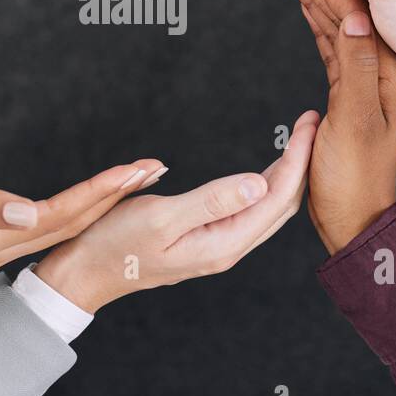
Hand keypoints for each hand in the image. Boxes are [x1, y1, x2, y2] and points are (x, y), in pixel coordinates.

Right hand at [0, 155, 164, 274]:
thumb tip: (33, 214)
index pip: (56, 215)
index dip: (101, 191)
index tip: (138, 169)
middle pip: (64, 223)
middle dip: (112, 196)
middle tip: (153, 169)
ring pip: (51, 225)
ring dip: (92, 202)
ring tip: (128, 180)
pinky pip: (30, 224)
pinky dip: (62, 208)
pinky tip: (76, 200)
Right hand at [34, 112, 318, 311]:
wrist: (85, 273)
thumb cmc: (114, 245)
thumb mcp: (160, 218)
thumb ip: (211, 200)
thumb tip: (258, 183)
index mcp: (223, 243)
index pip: (276, 197)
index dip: (297, 158)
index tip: (308, 124)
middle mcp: (227, 246)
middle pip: (281, 204)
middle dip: (301, 162)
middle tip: (310, 123)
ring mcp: (217, 245)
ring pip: (267, 208)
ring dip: (286, 173)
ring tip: (298, 140)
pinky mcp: (205, 239)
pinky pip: (249, 211)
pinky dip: (265, 185)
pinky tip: (265, 170)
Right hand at [281, 0, 395, 252]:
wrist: (355, 220)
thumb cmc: (355, 179)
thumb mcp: (354, 121)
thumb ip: (355, 66)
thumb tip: (354, 14)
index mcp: (387, 69)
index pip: (357, 8)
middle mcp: (379, 66)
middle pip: (347, 7)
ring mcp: (362, 76)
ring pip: (335, 21)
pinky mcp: (345, 88)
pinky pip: (328, 42)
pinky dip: (311, 17)